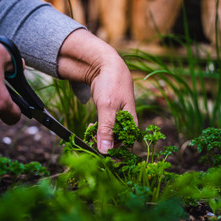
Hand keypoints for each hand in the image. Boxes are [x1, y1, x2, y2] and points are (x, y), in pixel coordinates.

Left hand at [58, 29, 136, 153]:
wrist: (106, 65)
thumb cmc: (111, 84)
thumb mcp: (107, 106)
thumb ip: (106, 129)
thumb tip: (105, 151)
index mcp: (131, 122)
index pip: (126, 146)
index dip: (114, 153)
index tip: (100, 155)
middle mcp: (127, 122)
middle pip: (117, 142)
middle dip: (104, 145)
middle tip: (90, 142)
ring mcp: (118, 118)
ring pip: (110, 135)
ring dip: (99, 137)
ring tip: (89, 133)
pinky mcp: (110, 114)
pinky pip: (105, 128)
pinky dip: (97, 130)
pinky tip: (90, 127)